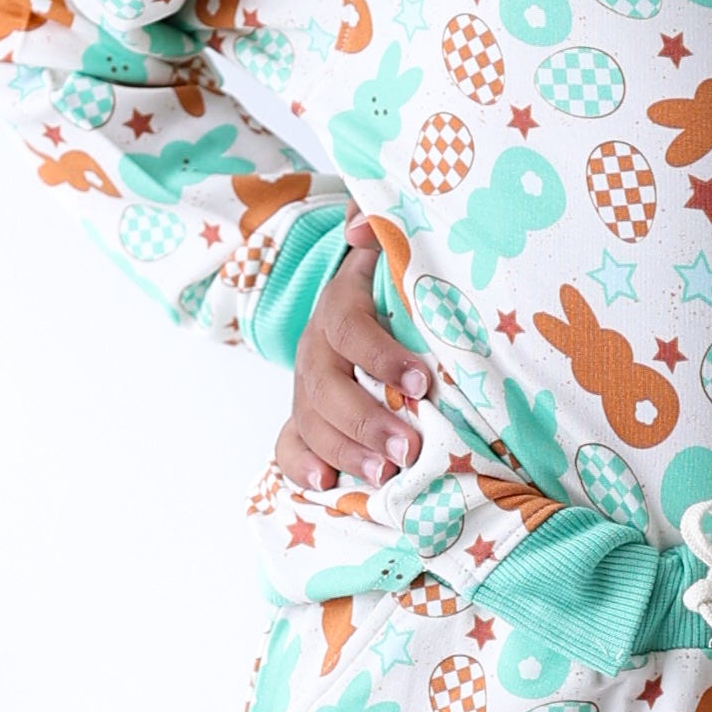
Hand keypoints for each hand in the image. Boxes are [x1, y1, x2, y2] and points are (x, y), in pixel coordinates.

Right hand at [276, 228, 435, 489]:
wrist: (362, 305)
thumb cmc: (393, 285)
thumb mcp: (392, 251)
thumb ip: (381, 229)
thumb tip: (363, 228)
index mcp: (339, 307)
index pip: (349, 329)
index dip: (381, 357)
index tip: (422, 383)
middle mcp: (316, 349)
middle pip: (326, 387)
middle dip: (366, 421)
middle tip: (409, 448)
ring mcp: (305, 387)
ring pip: (310, 421)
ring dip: (345, 451)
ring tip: (385, 475)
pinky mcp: (303, 418)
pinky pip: (288, 445)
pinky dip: (302, 466)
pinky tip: (326, 483)